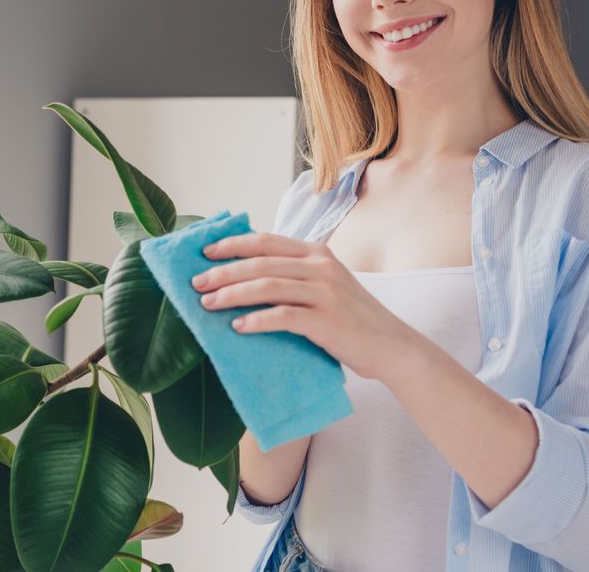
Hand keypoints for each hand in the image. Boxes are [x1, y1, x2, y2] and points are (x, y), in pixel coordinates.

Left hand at [193, 231, 406, 379]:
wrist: (392, 346)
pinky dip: (257, 320)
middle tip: (196, 282)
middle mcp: (321, 266)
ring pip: (267, 285)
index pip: (267, 241)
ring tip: (207, 304)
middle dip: (223, 271)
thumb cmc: (352, 320)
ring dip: (232, 294)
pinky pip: (283, 316)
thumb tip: (245, 278)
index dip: (233, 244)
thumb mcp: (326, 286)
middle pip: (261, 262)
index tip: (205, 253)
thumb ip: (295, 276)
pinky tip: (237, 327)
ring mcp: (326, 292)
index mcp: (317, 253)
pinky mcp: (327, 320)